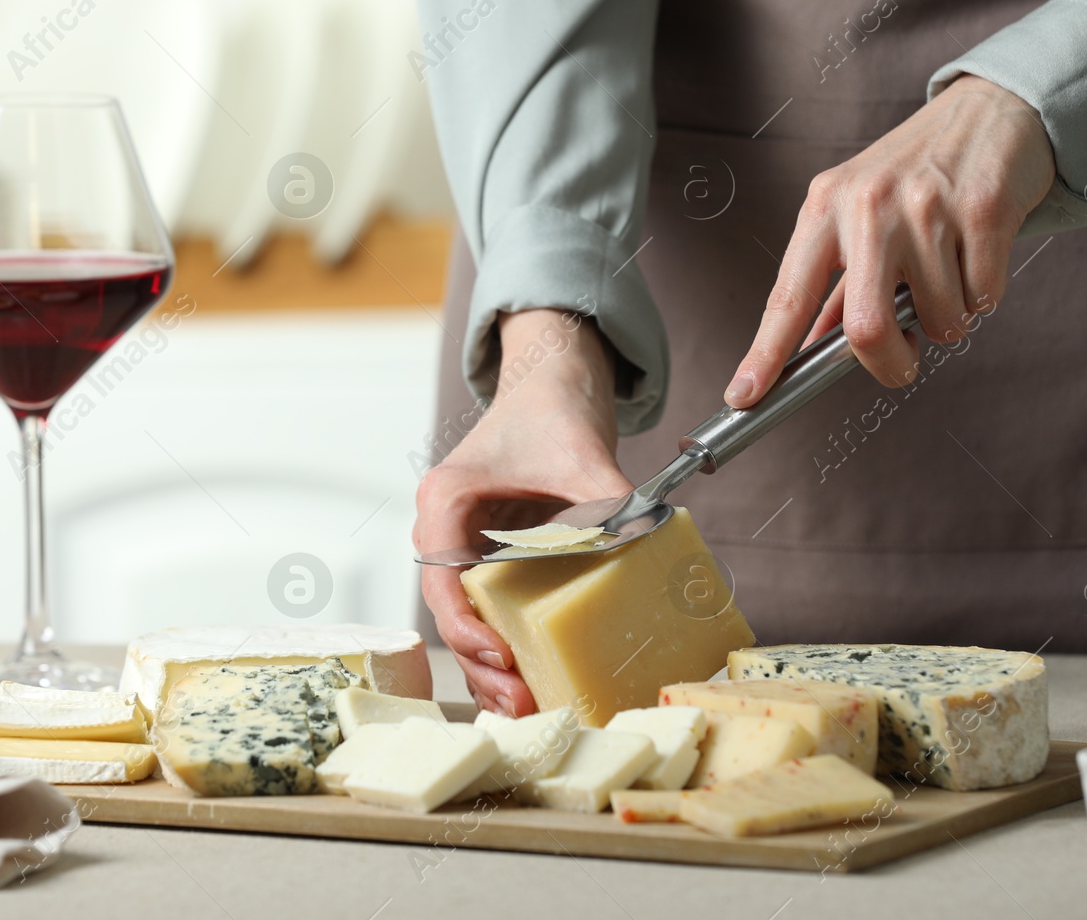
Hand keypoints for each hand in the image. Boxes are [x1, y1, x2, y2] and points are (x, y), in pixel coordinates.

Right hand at [414, 308, 629, 716]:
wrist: (552, 379)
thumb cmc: (550, 406)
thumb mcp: (580, 453)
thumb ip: (610, 497)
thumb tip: (645, 539)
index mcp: (446, 502)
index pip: (441, 578)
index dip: (466, 625)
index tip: (503, 654)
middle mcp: (446, 532)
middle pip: (451, 613)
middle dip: (482, 663)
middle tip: (521, 699)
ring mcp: (468, 549)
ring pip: (469, 621)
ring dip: (494, 666)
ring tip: (527, 706)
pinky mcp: (496, 560)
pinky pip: (495, 610)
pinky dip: (512, 645)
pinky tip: (537, 680)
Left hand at [724, 74, 1054, 404]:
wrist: (992, 109)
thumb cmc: (916, 170)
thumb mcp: (856, 212)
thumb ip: (834, 284)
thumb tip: (810, 350)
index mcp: (824, 209)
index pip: (787, 298)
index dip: (764, 355)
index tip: (744, 396)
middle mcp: (868, 206)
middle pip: (865, 329)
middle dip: (889, 365)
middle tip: (903, 359)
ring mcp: (926, 206)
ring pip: (938, 319)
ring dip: (948, 319)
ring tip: (947, 275)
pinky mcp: (983, 209)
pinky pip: (983, 298)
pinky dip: (982, 297)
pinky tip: (975, 256)